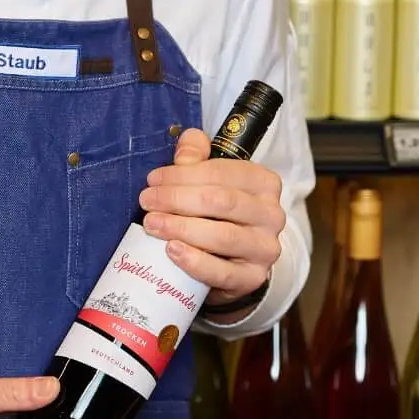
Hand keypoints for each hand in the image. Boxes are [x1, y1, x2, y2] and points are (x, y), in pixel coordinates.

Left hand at [139, 127, 285, 316]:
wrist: (232, 264)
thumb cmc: (218, 216)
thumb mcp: (210, 182)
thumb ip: (198, 158)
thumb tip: (189, 140)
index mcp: (263, 183)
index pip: (222, 173)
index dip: (183, 174)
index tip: (153, 180)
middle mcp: (271, 214)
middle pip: (220, 201)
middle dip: (177, 199)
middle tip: (147, 201)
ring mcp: (265, 249)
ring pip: (222, 236)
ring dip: (181, 228)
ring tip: (152, 224)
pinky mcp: (253, 278)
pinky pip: (222, 271)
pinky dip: (194, 261)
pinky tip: (171, 250)